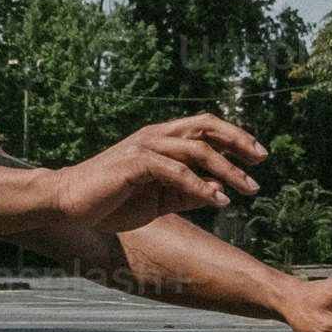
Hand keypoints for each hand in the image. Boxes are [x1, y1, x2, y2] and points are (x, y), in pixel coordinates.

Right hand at [41, 117, 264, 237]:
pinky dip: (201, 185)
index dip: (234, 137)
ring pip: (197, 149)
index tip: (258, 157)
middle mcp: (155, 136)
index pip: (204, 128)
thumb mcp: (157, 199)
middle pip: (206, 127)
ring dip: (227, 169)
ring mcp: (145, 147)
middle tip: (262, 160)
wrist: (69, 203)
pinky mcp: (136, 164)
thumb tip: (219, 193)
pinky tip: (219, 200)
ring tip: (249, 189)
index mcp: (161, 140)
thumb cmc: (111, 200)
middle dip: (239, 141)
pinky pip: (177, 172)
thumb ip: (186, 193)